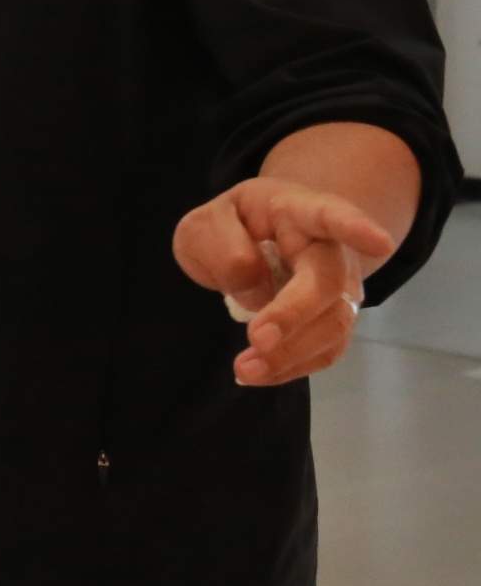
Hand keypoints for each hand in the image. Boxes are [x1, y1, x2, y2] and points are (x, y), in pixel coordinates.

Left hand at [177, 175, 392, 387]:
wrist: (254, 239)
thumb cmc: (234, 226)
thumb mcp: (206, 224)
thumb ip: (222, 248)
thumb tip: (256, 294)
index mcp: (298, 211)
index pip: (331, 214)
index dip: (357, 228)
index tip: (380, 243)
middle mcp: (329, 250)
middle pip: (328, 281)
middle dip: (295, 313)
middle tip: (257, 339)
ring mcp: (339, 288)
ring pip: (333, 323)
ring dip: (292, 352)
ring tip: (245, 370)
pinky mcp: (332, 321)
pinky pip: (324, 350)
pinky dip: (291, 366)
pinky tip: (258, 374)